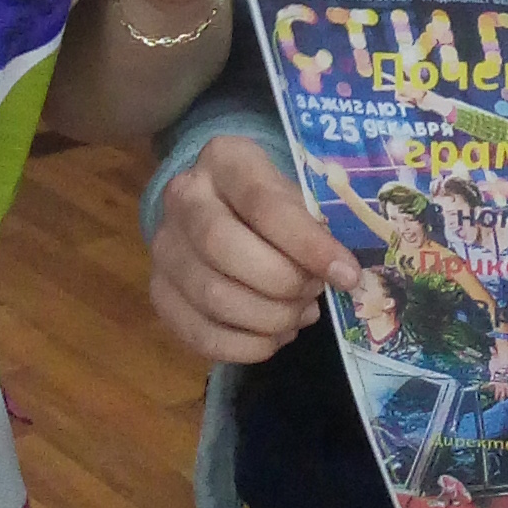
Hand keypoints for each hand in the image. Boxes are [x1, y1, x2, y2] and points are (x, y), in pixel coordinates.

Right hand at [149, 133, 357, 363]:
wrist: (220, 207)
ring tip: (299, 314)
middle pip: (224, 248)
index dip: (308, 245)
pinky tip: (275, 337)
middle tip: (313, 293)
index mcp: (224, 160)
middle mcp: (183, 198)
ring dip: (269, 318)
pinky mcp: (160, 292)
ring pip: (212, 296)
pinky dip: (246, 347)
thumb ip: (315, 228)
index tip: (346, 275)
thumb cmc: (271, 203)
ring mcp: (164, 247)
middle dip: (283, 282)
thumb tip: (342, 277)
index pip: (263, 204)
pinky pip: (199, 334)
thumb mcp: (296, 195)